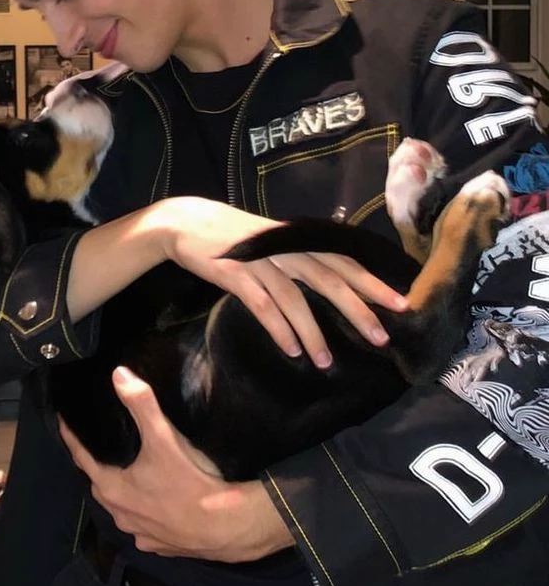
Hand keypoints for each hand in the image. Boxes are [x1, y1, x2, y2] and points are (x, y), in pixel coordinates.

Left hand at [59, 367, 293, 559]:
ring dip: (121, 492)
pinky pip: (142, 527)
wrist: (224, 526)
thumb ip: (141, 404)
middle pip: (100, 484)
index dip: (72, 438)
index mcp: (112, 488)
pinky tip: (155, 504)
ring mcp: (138, 533)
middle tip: (99, 446)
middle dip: (97, 465)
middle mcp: (119, 514)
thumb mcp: (164, 438)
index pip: (82, 458)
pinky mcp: (158, 546)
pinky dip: (143, 513)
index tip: (63, 422)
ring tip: (128, 472)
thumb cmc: (189, 482)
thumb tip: (118, 374)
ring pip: (121, 508)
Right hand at [156, 196, 407, 365]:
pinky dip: (279, 329)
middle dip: (358, 309)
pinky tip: (291, 351)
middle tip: (381, 338)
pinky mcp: (235, 274)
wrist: (185, 223)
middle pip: (330, 279)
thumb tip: (334, 281)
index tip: (401, 302)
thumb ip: (300, 257)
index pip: (343, 261)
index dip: (372, 282)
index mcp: (298, 240)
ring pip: (296, 299)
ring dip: (313, 333)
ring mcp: (260, 261)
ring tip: (327, 362)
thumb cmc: (234, 238)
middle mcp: (285, 248)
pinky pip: (263, 306)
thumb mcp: (272, 242)